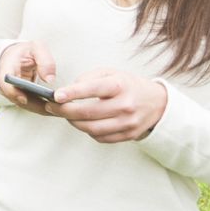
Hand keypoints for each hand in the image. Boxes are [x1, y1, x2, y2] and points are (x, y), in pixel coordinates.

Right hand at [0, 40, 58, 114]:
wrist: (19, 55)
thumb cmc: (27, 51)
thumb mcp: (37, 48)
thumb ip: (45, 60)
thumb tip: (49, 80)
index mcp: (6, 66)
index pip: (5, 82)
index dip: (13, 92)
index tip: (25, 99)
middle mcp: (4, 82)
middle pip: (16, 98)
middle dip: (34, 105)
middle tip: (53, 108)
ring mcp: (10, 91)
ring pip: (24, 104)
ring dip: (40, 108)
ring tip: (58, 110)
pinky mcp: (18, 97)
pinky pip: (29, 105)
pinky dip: (41, 107)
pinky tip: (55, 108)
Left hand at [46, 69, 167, 143]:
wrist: (157, 103)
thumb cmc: (128, 85)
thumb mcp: (111, 73)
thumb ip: (89, 78)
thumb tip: (69, 90)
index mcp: (119, 86)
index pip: (92, 89)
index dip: (72, 93)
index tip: (56, 95)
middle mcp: (125, 105)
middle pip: (88, 112)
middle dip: (65, 110)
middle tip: (52, 106)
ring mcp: (127, 123)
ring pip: (92, 128)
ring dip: (74, 122)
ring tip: (66, 115)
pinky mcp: (128, 135)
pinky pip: (100, 137)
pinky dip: (88, 131)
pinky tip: (83, 122)